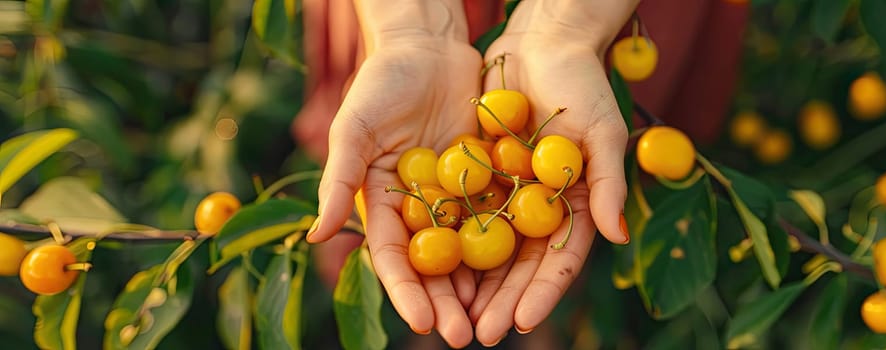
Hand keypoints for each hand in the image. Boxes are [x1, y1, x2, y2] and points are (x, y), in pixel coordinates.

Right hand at [305, 1, 482, 346]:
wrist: (430, 45)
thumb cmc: (382, 83)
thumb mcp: (355, 129)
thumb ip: (339, 181)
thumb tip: (316, 236)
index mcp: (382, 203)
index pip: (393, 258)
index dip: (406, 292)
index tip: (423, 322)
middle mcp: (420, 208)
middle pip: (433, 267)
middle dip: (447, 304)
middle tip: (466, 337)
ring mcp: (456, 196)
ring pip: (469, 251)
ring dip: (480, 288)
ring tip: (494, 321)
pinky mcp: (488, 178)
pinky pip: (500, 216)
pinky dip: (509, 246)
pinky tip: (524, 274)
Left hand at [466, 1, 636, 344]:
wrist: (540, 43)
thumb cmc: (582, 84)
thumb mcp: (601, 131)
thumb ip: (608, 182)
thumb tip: (617, 235)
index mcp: (576, 207)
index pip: (559, 261)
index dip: (542, 294)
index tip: (522, 322)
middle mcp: (541, 210)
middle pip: (520, 268)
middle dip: (501, 303)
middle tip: (479, 334)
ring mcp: (509, 197)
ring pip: (489, 253)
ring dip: (472, 287)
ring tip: (453, 319)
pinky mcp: (480, 179)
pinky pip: (462, 217)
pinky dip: (449, 245)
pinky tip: (431, 271)